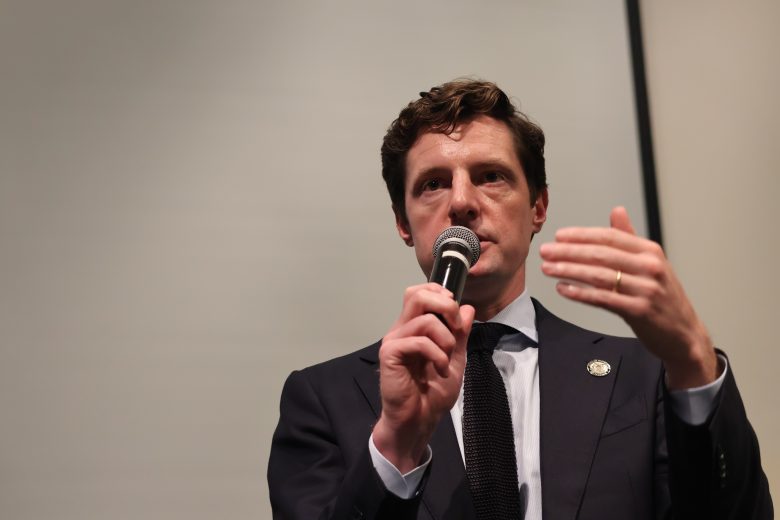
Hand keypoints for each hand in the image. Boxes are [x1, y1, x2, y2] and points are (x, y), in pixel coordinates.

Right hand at [373, 283, 474, 472]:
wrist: (419, 421)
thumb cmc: (432, 394)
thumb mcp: (455, 359)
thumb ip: (460, 334)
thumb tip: (467, 309)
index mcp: (414, 327)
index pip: (420, 292)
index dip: (440, 294)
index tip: (456, 316)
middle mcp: (401, 329)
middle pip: (417, 294)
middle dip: (446, 306)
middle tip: (456, 328)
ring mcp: (394, 341)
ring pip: (424, 318)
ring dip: (446, 338)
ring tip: (447, 360)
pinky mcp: (390, 354)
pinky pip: (418, 341)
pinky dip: (437, 354)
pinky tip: (440, 369)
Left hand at [539, 206, 717, 389]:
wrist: (684, 333)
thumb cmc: (663, 298)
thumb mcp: (651, 263)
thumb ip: (630, 238)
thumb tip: (616, 210)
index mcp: (650, 251)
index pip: (609, 237)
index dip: (582, 235)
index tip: (559, 236)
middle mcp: (650, 267)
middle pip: (601, 254)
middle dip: (568, 251)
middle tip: (545, 251)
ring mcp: (645, 289)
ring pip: (598, 275)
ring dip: (568, 270)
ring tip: (547, 268)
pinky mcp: (639, 311)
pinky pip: (603, 299)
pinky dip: (580, 293)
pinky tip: (563, 289)